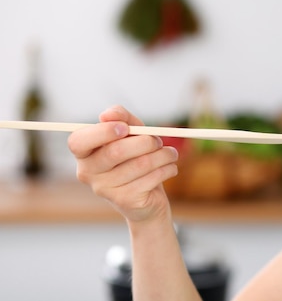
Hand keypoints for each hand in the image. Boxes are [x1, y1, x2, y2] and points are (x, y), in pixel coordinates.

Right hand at [68, 105, 178, 222]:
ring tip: (170, 154)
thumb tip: (108, 114)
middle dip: (145, 141)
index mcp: (84, 152)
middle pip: (115, 151)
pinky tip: (170, 168)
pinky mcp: (125, 201)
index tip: (125, 128)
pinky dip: (167, 169)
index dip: (102, 132)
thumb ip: (121, 118)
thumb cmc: (135, 156)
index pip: (78, 141)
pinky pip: (151, 178)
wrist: (147, 196)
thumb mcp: (130, 133)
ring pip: (140, 164)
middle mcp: (87, 173)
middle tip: (158, 140)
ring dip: (163, 155)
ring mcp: (104, 189)